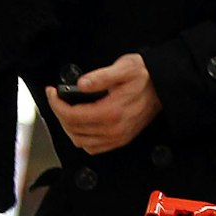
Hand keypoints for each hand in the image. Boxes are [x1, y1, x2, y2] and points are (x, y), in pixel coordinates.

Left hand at [45, 53, 162, 155]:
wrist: (164, 86)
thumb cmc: (144, 75)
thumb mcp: (123, 68)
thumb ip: (100, 77)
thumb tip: (81, 85)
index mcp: (111, 112)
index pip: (72, 115)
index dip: (56, 104)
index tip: (52, 92)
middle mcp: (113, 130)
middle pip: (73, 129)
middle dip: (60, 113)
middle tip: (57, 99)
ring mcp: (117, 138)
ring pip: (80, 141)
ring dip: (69, 127)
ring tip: (66, 110)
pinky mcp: (120, 140)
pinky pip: (93, 148)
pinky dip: (81, 138)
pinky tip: (80, 124)